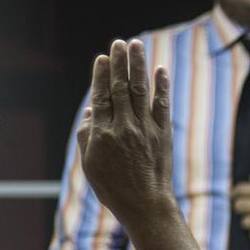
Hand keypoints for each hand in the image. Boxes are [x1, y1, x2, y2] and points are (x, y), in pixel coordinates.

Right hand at [80, 39, 176, 221]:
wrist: (146, 205)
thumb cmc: (114, 189)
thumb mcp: (90, 165)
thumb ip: (87, 136)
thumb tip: (91, 110)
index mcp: (102, 134)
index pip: (101, 97)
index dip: (101, 76)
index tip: (102, 58)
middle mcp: (123, 127)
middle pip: (120, 87)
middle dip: (119, 63)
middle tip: (118, 43)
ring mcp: (144, 129)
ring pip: (139, 90)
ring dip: (138, 65)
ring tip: (136, 45)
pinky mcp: (163, 134)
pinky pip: (161, 105)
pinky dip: (161, 86)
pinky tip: (160, 70)